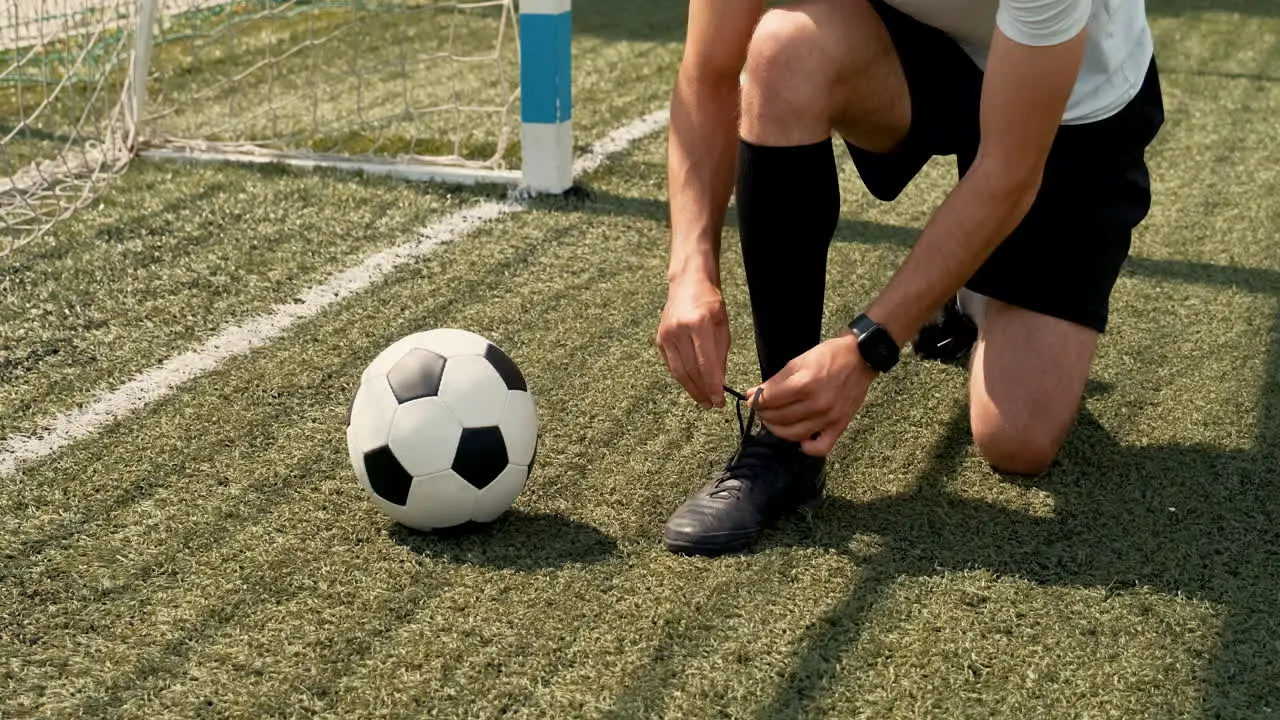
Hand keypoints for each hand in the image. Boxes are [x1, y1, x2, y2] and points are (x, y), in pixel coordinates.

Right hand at [656, 274, 729, 408]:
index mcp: (698, 324)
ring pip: (678, 371)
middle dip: (702, 391)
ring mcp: (666, 335)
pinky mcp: (659, 339)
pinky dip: (681, 377)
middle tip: (712, 405)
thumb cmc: (710, 303)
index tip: (719, 400)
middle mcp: (679, 330)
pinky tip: (691, 385)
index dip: (712, 386)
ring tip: (702, 400)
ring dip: (691, 389)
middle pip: (690, 370)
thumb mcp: (723, 326)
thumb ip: (721, 355)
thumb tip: (718, 383)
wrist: (688, 283)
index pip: (705, 364)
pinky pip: (671, 364)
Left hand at [747, 330, 874, 455]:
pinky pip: (820, 448)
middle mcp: (817, 404)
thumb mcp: (798, 362)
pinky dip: (806, 447)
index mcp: (805, 384)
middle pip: (779, 418)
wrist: (860, 358)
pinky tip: (799, 437)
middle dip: (764, 414)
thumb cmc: (828, 356)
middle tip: (762, 409)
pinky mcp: (840, 426)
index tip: (752, 399)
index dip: (756, 401)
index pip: (770, 400)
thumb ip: (775, 381)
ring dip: (777, 429)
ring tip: (774, 420)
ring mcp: (829, 418)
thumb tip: (753, 394)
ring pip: (793, 434)